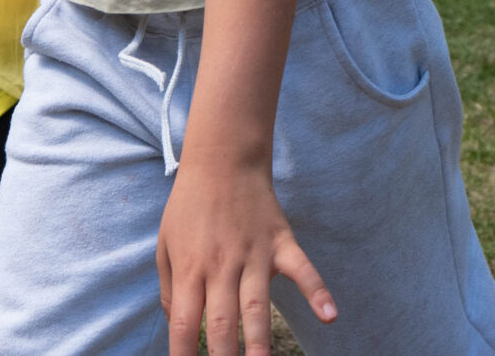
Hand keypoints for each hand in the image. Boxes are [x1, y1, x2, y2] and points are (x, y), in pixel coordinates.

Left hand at [157, 157, 334, 355]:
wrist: (222, 159)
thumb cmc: (189, 206)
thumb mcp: (165, 245)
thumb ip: (169, 288)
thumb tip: (176, 324)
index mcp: (190, 268)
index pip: (183, 322)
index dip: (183, 354)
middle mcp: (221, 265)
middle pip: (221, 321)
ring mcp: (254, 254)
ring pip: (257, 305)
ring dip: (259, 341)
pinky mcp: (280, 242)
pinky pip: (302, 269)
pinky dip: (317, 291)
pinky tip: (329, 316)